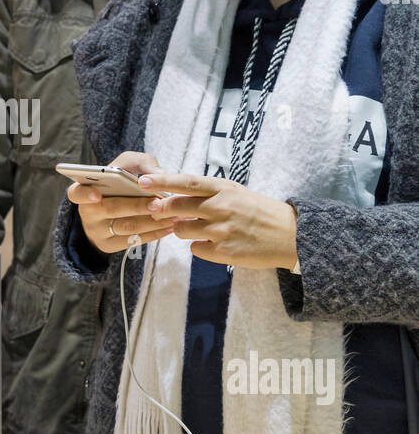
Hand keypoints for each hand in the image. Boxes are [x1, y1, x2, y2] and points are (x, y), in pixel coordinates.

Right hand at [66, 151, 175, 254]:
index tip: (97, 194)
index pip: (76, 193)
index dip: (85, 194)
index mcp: (85, 189)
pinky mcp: (108, 246)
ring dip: (151, 222)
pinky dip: (154, 233)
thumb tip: (157, 175)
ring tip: (172, 215)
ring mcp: (97, 232)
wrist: (117, 205)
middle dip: (136, 206)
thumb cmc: (122, 180)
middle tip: (158, 203)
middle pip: (111, 209)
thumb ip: (141, 162)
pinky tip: (169, 226)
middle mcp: (87, 212)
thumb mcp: (127, 164)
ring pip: (125, 227)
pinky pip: (132, 241)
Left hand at [138, 170, 297, 269]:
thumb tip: (177, 196)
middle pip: (177, 207)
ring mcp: (221, 231)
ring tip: (199, 228)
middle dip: (161, 210)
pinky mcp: (224, 252)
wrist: (289, 235)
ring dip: (182, 230)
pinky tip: (214, 244)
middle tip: (155, 211)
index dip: (162, 181)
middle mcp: (221, 207)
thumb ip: (208, 193)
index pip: (187, 182)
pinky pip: (195, 249)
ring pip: (182, 230)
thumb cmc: (259, 211)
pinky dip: (199, 246)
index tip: (142, 181)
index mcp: (224, 189)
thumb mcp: (236, 192)